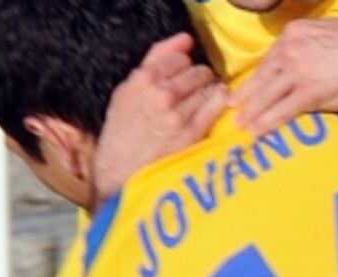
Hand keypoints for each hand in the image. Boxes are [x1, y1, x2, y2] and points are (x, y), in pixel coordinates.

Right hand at [94, 33, 227, 201]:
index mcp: (142, 80)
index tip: (181, 77)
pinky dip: (218, 103)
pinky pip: (216, 105)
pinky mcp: (193, 133)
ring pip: (209, 86)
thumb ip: (154, 61)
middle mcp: (161, 94)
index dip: (182, 67)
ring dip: (209, 91)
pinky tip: (210, 109)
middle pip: (197, 71)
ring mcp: (179, 114)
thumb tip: (185, 40)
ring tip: (199, 104)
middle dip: (198, 78)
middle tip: (193, 92)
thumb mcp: (125, 93)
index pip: (179, 58)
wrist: (119, 175)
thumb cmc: (121, 135)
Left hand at [232, 18, 337, 135]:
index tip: (248, 87)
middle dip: (246, 95)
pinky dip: (266, 123)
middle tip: (232, 108)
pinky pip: (282, 111)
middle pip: (263, 76)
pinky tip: (256, 132)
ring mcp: (299, 71)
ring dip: (252, 113)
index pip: (270, 58)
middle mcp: (292, 49)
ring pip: (267, 95)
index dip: (258, 76)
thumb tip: (305, 44)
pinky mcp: (309, 93)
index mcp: (296, 32)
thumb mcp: (333, 30)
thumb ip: (313, 38)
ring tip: (240, 126)